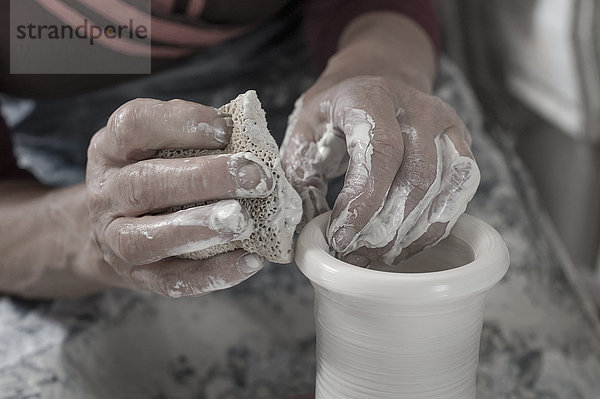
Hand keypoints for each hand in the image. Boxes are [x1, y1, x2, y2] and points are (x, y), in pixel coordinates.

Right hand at [85, 98, 273, 296]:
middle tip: (254, 177)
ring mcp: (115, 239)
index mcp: (112, 148)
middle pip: (145, 184)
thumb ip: (195, 138)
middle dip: (204, 179)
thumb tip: (252, 134)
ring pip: (148, 238)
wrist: (107, 229)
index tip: (226, 129)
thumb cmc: (152, 174)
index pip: (135, 125)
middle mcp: (107, 192)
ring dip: (199, 228)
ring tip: (242, 221)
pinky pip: (172, 281)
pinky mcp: (137, 276)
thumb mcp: (156, 145)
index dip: (180, 123)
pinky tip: (249, 261)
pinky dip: (213, 273)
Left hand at [281, 76, 479, 265]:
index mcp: (370, 97)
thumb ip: (300, 178)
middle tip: (357, 255)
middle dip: (385, 227)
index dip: (364, 202)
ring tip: (381, 255)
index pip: (380, 151)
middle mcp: (416, 106)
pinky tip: (409, 242)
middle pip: (416, 176)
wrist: (375, 81)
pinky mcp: (460, 141)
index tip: (341, 238)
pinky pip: (460, 190)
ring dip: (412, 232)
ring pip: (443, 187)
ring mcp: (444, 123)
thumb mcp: (304, 133)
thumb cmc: (335, 113)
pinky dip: (436, 224)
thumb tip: (305, 230)